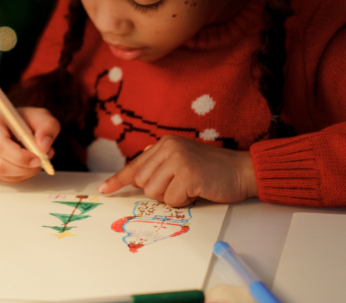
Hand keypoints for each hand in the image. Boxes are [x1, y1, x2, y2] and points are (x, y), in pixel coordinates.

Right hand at [0, 107, 57, 183]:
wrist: (16, 126)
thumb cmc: (25, 120)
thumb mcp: (41, 117)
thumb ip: (47, 127)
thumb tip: (43, 146)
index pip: (0, 146)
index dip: (20, 157)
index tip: (38, 159)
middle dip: (24, 168)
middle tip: (40, 163)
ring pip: (1, 175)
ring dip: (23, 173)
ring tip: (36, 162)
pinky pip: (1, 180)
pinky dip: (18, 177)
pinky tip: (26, 166)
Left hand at [97, 134, 257, 206]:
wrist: (242, 170)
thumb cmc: (213, 170)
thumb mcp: (183, 161)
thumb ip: (162, 166)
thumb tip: (137, 179)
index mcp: (165, 144)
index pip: (136, 166)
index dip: (119, 180)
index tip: (103, 191)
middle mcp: (168, 148)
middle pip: (143, 183)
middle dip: (160, 191)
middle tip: (182, 185)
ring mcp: (178, 160)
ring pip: (155, 193)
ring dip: (173, 197)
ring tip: (191, 186)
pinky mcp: (188, 174)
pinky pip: (172, 200)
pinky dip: (184, 201)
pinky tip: (198, 189)